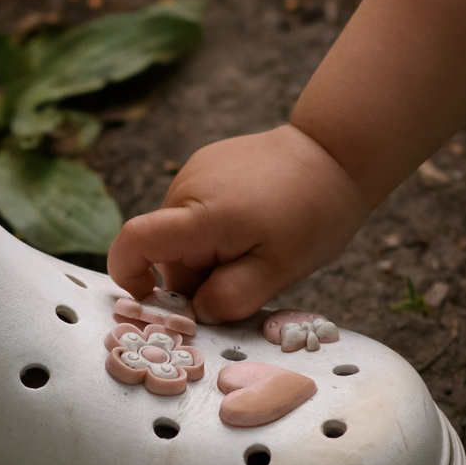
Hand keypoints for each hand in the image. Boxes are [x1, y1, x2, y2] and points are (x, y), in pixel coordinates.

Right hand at [107, 124, 372, 322]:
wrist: (335, 151)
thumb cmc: (313, 214)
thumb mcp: (279, 269)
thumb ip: (232, 296)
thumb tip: (196, 312)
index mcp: (200, 214)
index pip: (133, 242)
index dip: (130, 278)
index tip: (156, 302)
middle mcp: (185, 187)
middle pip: (165, 251)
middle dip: (196, 278)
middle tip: (247, 276)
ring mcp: (194, 171)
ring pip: (183, 236)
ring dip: (209, 255)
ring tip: (256, 245)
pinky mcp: (206, 165)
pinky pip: (196, 213)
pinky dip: (217, 230)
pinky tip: (254, 222)